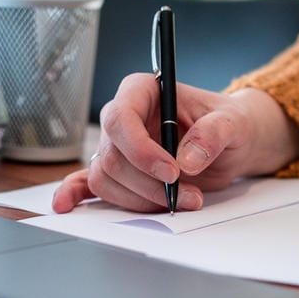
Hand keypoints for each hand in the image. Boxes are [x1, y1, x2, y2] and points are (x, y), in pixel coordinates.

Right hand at [53, 78, 298, 212]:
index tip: (172, 172)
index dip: (140, 150)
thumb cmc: (229, 123)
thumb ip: (214, 134)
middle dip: (148, 184)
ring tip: (181, 202)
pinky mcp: (121, 172)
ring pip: (107, 178)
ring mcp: (118, 147)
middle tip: (188, 195)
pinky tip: (64, 206)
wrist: (231, 143)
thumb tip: (188, 159)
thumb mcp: (234, 123)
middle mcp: (124, 118)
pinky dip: (76, 195)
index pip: (121, 118)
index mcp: (143, 92)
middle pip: (113, 156)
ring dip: (141, 200)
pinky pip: (89, 183)